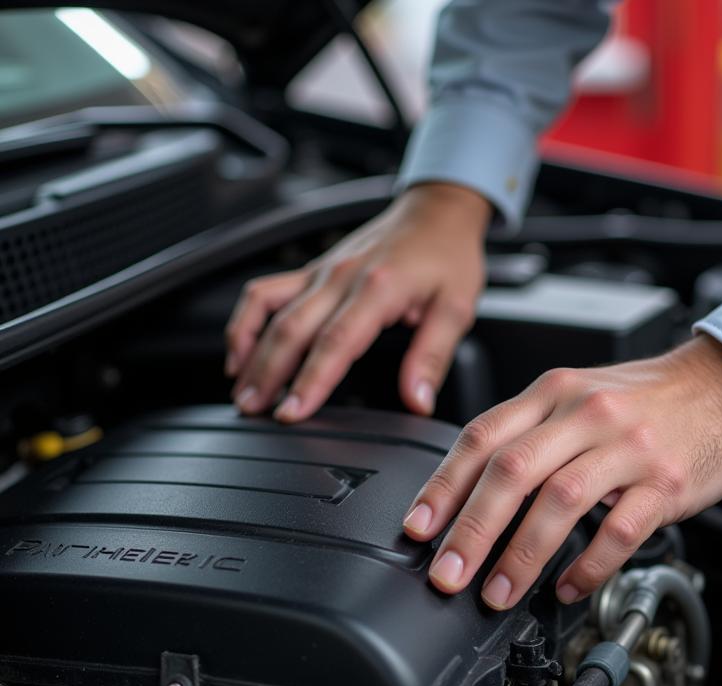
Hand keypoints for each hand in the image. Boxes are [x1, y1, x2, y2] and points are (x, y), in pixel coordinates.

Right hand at [225, 183, 490, 421]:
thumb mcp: (456, 309)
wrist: (438, 211)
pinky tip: (240, 351)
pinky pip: (265, 292)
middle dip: (268, 375)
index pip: (335, 342)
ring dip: (249, 351)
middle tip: (254, 412)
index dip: (310, 381)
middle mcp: (341, 276)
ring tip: (241, 391)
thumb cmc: (449, 256)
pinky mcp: (312, 270)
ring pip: (269, 310)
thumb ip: (432, 357)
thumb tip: (418, 400)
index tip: (292, 413)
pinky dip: (245, 321)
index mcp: (378, 287)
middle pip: (292, 330)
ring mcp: (321, 271)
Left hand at [402, 334, 721, 608]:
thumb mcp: (577, 397)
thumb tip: (471, 493)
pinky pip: (620, 530)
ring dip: (521, 555)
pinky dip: (589, 564)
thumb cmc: (644, 400)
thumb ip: (528, 435)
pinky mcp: (664, 482)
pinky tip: (570, 585)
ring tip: (499, 592)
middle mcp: (586, 414)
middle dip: (471, 530)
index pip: (483, 437)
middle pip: (513, 471)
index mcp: (554, 392)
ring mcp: (627, 448)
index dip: (444, 487)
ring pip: (561, 501)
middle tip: (448, 575)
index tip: (418, 529)